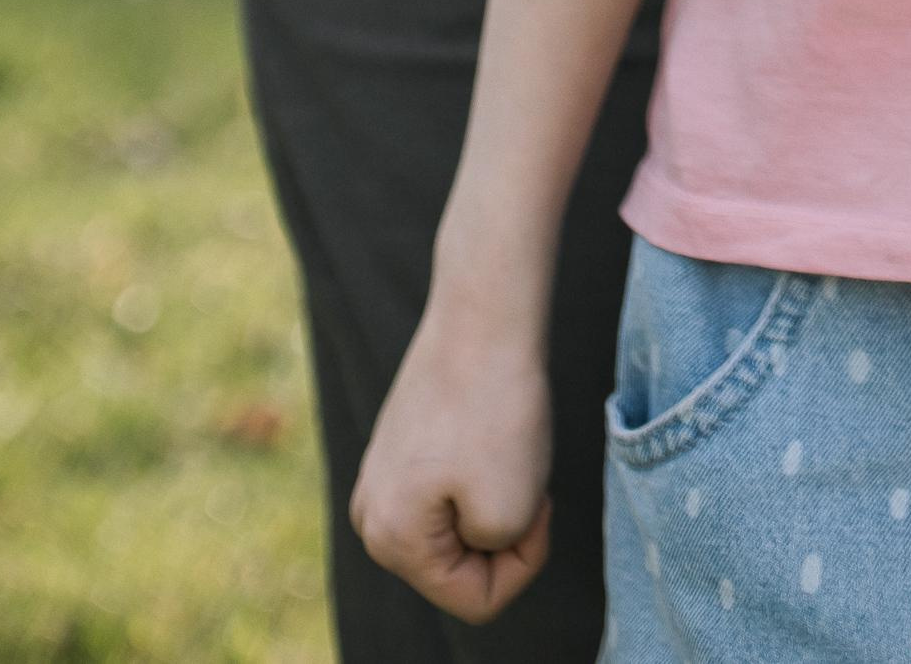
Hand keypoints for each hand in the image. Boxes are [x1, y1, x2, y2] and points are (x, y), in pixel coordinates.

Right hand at [351, 297, 553, 625]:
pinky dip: (484, 469)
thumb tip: (476, 536)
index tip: (540, 504)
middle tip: (525, 474)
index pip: (477, 600)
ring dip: (496, 500)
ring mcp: (381, 475)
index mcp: (390, 540)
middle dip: (505, 533)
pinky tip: (490, 429)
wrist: (485, 310)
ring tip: (506, 449)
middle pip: (462, 567)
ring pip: (461, 526)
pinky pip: (453, 487)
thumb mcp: (511, 512)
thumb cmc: (499, 407)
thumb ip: (493, 557)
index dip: (524, 562)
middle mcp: (370, 514)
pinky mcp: (400, 443)